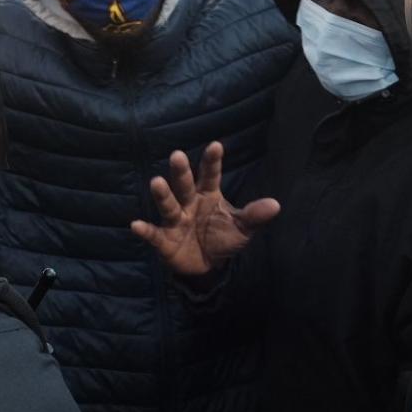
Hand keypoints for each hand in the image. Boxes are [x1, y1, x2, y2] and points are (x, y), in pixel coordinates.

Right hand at [130, 142, 279, 276]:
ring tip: (156, 182)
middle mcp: (189, 203)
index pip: (210, 175)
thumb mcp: (242, 228)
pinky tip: (136, 225)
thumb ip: (255, 216)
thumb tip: (275, 205)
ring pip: (168, 205)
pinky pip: (154, 234)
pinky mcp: (164, 240)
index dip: (212, 161)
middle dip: (181, 172)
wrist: (208, 265)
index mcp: (208, 195)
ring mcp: (176, 220)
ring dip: (162, 194)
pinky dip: (145, 230)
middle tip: (177, 155)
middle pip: (184, 185)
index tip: (216, 145)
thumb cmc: (223, 237)